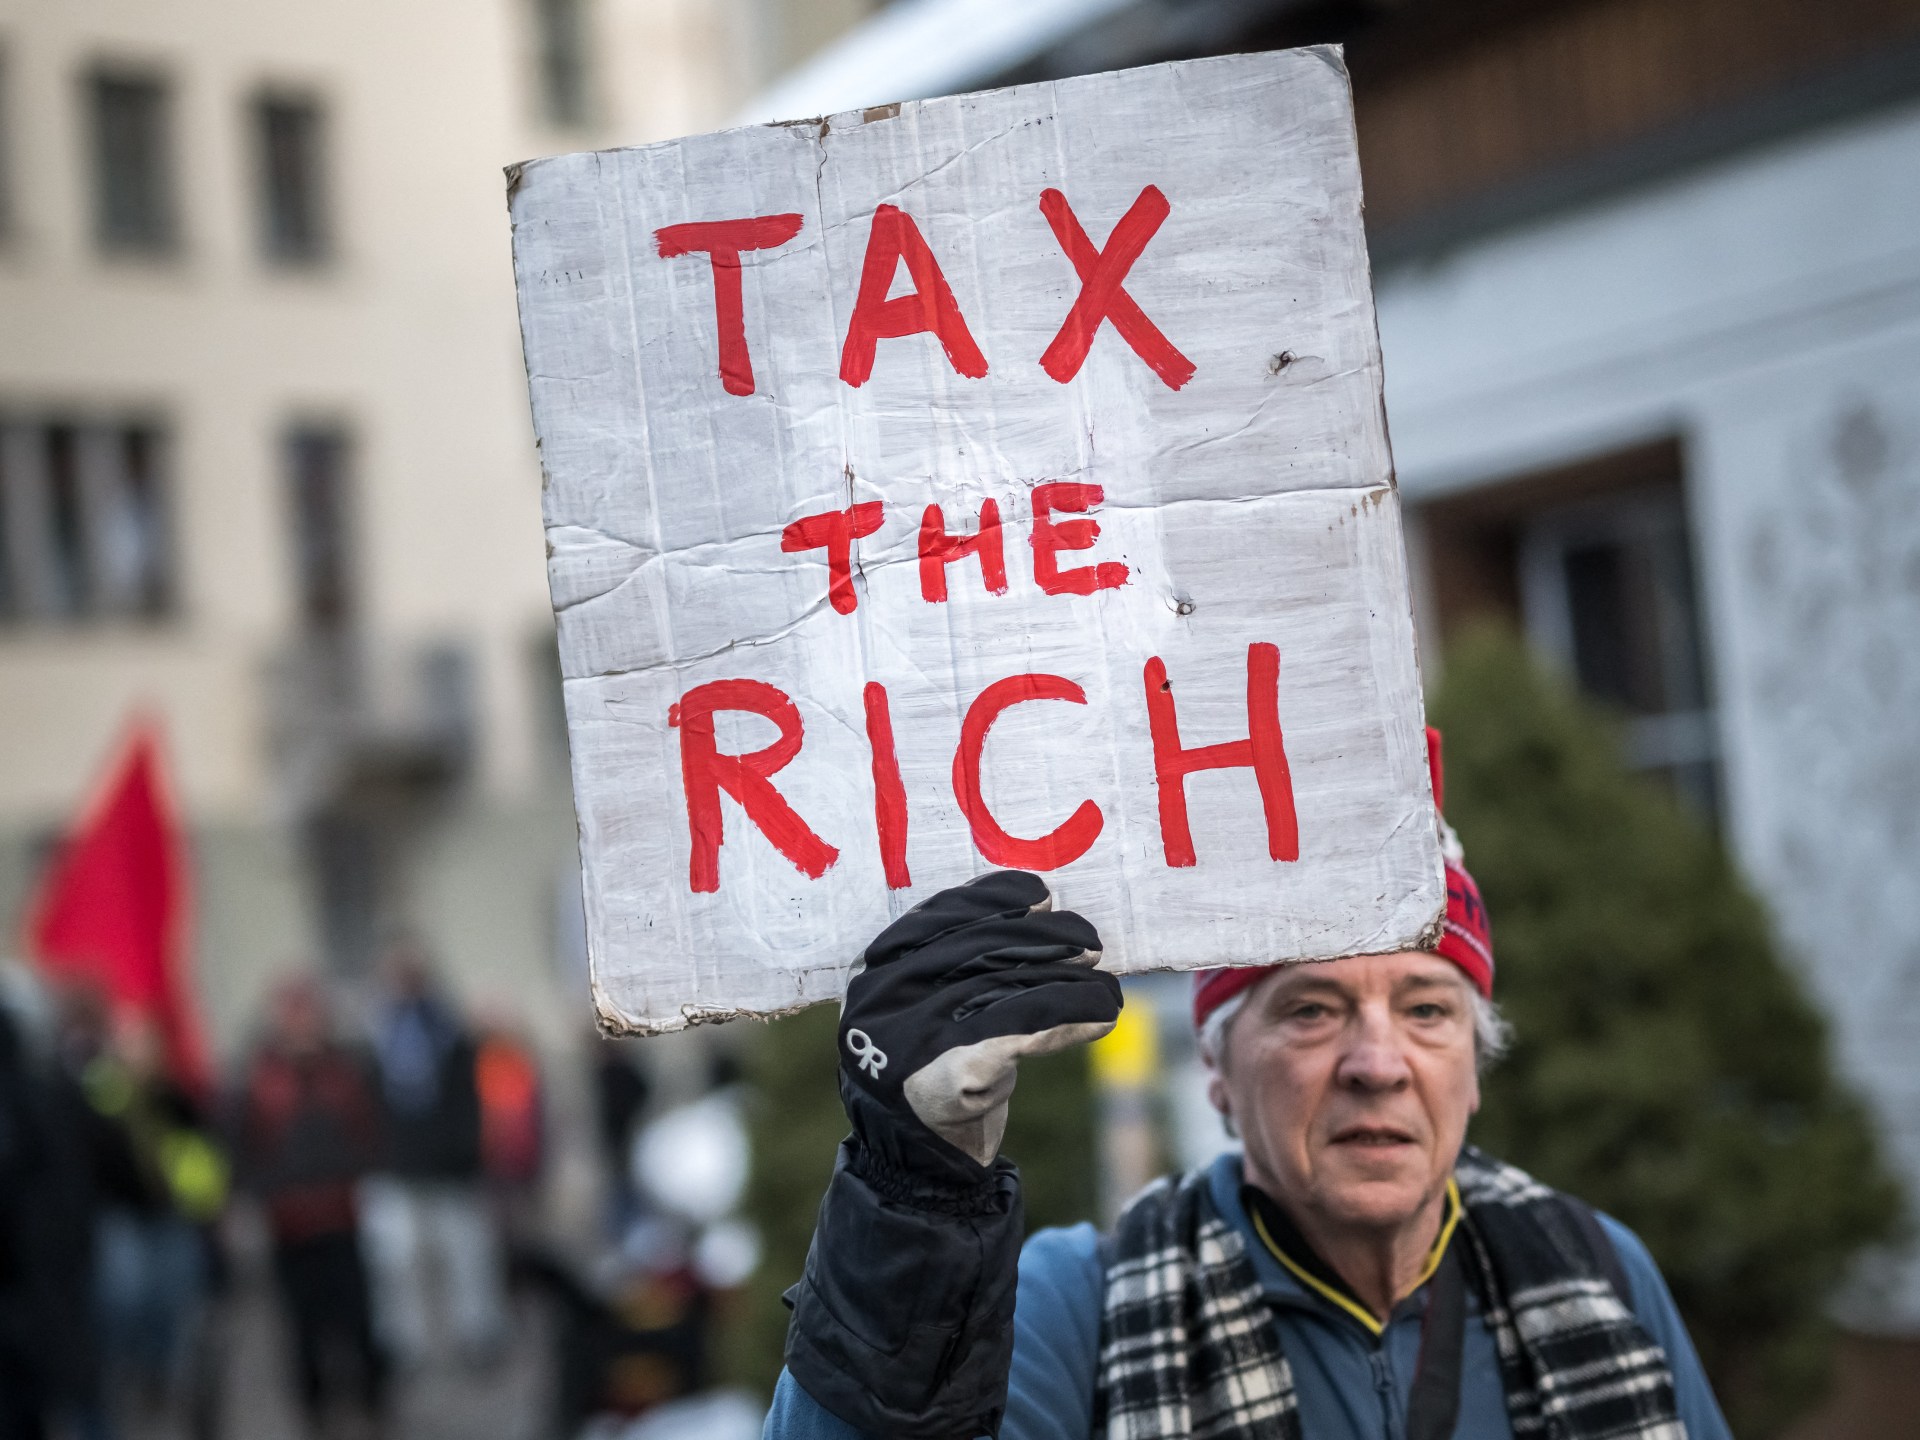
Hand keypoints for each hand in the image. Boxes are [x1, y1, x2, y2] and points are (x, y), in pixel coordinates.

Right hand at [839, 870, 1121, 1176]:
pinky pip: (1023, 1031)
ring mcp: (914, 1038)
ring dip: (1068, 980)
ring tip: (1107, 984)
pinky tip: (1102, 1015)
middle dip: (1042, 939)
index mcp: (875, 974)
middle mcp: (885, 1001)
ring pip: (1005, 987)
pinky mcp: (953, 1074)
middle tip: (1090, 943)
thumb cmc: (928, 1076)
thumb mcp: (925, 1013)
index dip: (990, 899)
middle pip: (977, 949)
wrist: (914, 1168)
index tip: (1038, 895)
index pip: (934, 918)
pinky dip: (1069, 1017)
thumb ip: (955, 967)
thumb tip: (1039, 911)